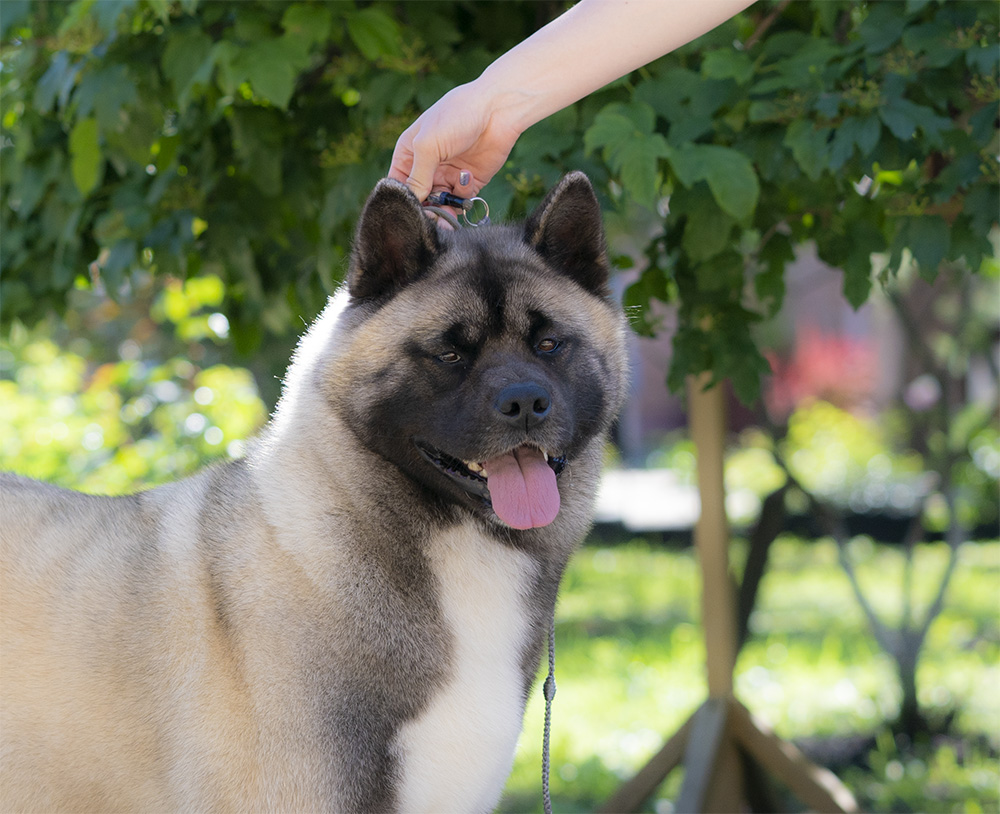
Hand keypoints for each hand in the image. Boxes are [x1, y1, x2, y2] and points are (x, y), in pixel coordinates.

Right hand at [388, 83, 520, 201]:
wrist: (497, 110)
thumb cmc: (456, 116)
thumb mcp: (428, 145)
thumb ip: (417, 177)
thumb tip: (411, 203)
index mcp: (409, 154)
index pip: (398, 185)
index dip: (402, 200)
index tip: (410, 212)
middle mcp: (427, 167)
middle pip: (420, 200)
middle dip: (426, 210)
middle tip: (434, 217)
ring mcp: (448, 174)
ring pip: (440, 205)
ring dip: (445, 210)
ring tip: (450, 210)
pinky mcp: (469, 182)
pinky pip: (460, 201)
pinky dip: (462, 197)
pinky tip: (467, 178)